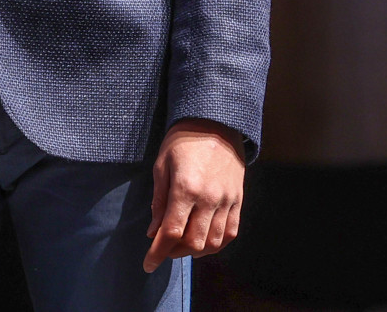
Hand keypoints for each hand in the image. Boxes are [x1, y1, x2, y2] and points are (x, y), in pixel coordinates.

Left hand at [144, 119, 245, 271]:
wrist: (216, 123)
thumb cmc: (182, 141)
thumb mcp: (161, 165)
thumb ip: (159, 201)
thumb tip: (154, 232)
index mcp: (185, 188)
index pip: (171, 232)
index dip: (157, 253)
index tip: (148, 264)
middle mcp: (209, 198)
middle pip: (193, 242)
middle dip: (174, 252)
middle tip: (163, 249)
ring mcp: (227, 201)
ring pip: (213, 243)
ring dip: (195, 250)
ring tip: (181, 244)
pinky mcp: (238, 200)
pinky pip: (230, 233)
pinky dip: (216, 244)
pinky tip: (203, 241)